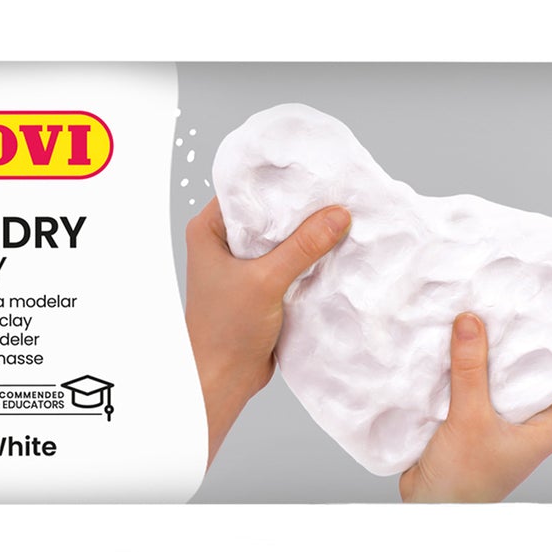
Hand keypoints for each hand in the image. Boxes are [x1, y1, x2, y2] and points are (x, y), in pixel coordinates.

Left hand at [184, 197, 351, 465]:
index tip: (315, 172)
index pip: (246, 191)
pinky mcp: (262, 286)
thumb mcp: (266, 282)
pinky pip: (290, 263)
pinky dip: (310, 260)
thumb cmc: (225, 330)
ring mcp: (244, 265)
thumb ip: (302, 248)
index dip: (279, 181)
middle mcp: (224, 243)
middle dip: (301, 209)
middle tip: (337, 194)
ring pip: (282, 239)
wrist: (222, 379)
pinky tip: (335, 253)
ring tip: (342, 219)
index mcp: (209, 230)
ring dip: (308, 236)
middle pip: (269, 214)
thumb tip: (338, 215)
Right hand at [399, 313, 551, 502]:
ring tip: (469, 321)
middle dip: (503, 348)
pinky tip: (447, 351)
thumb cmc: (464, 479)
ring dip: (477, 361)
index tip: (528, 313)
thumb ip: (470, 370)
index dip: (542, 345)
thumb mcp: (470, 418)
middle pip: (519, 375)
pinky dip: (458, 376)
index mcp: (545, 427)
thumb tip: (471, 322)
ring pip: (491, 383)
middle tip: (493, 308)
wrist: (429, 511)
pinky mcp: (471, 428)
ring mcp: (498, 427)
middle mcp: (527, 426)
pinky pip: (468, 393)